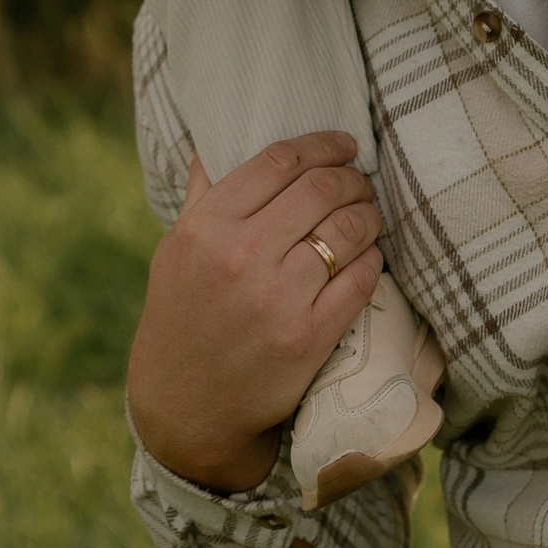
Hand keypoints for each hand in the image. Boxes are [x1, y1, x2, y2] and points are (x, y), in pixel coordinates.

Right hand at [126, 133, 385, 489]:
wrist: (185, 405)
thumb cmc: (181, 317)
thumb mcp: (175, 250)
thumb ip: (202, 195)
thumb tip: (218, 142)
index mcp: (207, 227)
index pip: (279, 161)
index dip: (321, 145)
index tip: (342, 144)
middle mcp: (241, 256)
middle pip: (321, 189)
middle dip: (352, 178)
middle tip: (359, 181)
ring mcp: (277, 298)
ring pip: (348, 230)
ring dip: (368, 215)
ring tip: (368, 215)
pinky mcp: (308, 337)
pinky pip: (361, 279)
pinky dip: (372, 259)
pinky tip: (368, 255)